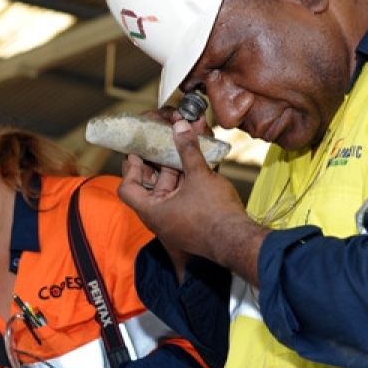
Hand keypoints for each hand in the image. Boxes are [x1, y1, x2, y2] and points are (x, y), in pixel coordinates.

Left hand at [118, 120, 266, 282]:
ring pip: (170, 189)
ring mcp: (175, 221)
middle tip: (162, 141)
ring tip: (183, 144)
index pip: (128, 188)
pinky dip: (188, 179)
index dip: (131, 168)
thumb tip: (180, 126)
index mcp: (153, 211)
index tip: (138, 151)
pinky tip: (198, 161)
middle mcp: (160, 218)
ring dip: (176, 167)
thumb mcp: (200, 176)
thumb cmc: (214, 212)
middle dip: (158, 161)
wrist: (239, 242)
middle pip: (151, 185)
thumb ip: (188, 150)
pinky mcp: (191, 221)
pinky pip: (183, 196)